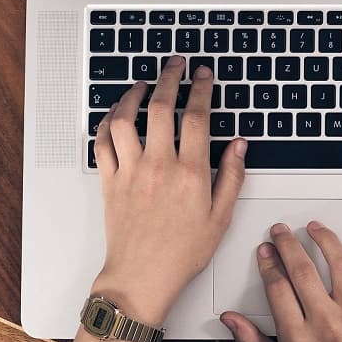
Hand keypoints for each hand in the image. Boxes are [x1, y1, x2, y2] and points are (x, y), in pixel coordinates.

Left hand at [91, 56, 246, 321]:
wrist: (142, 277)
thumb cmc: (182, 253)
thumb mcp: (220, 218)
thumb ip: (232, 177)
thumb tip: (239, 146)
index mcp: (190, 173)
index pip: (197, 117)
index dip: (201, 89)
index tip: (203, 75)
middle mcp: (158, 166)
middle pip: (161, 107)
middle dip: (170, 77)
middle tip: (175, 64)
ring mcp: (130, 171)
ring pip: (125, 119)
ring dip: (132, 95)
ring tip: (143, 84)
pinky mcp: (109, 181)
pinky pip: (102, 142)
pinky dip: (107, 122)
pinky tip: (115, 115)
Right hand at [221, 221, 341, 341]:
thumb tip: (229, 320)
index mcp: (297, 338)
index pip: (277, 287)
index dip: (268, 262)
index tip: (264, 250)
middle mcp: (325, 323)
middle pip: (302, 270)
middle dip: (287, 243)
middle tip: (280, 230)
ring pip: (339, 266)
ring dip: (325, 240)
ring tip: (314, 228)